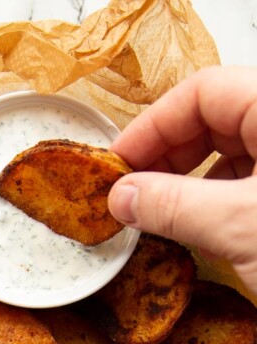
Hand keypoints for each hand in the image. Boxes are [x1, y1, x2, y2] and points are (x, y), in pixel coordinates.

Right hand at [108, 66, 256, 291]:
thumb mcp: (239, 226)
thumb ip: (175, 206)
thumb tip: (121, 198)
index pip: (203, 92)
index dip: (153, 127)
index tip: (116, 167)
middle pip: (214, 122)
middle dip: (165, 159)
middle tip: (129, 196)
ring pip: (230, 158)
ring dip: (186, 187)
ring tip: (155, 219)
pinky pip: (245, 189)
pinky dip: (213, 207)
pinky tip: (195, 235)